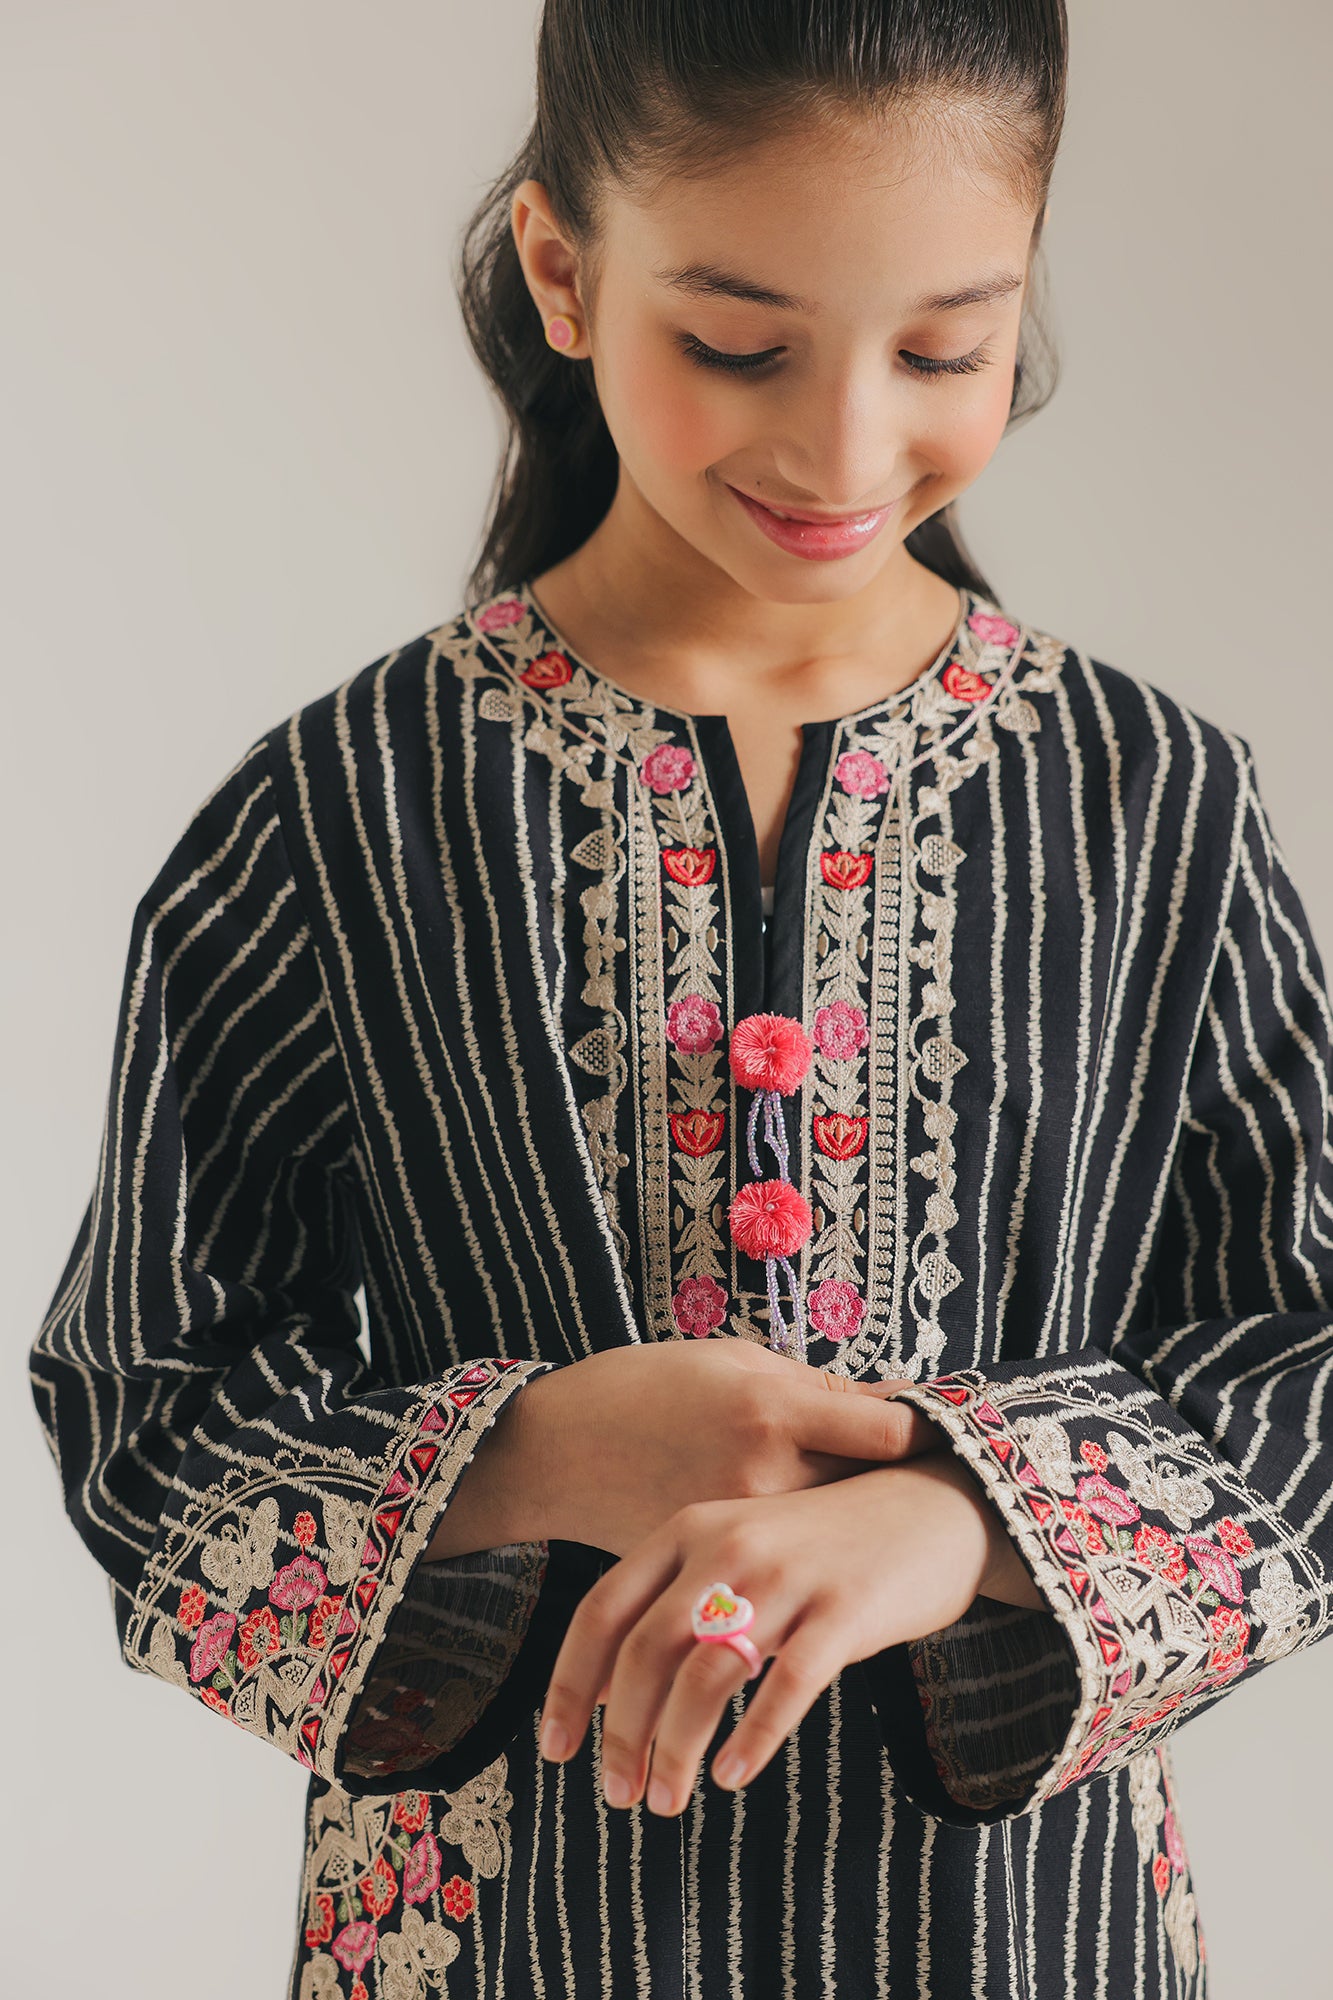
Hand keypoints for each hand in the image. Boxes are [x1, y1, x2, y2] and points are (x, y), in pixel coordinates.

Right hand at [488, 1342, 944, 1555]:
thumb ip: (812, 1386)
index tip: (947, 1426)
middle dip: (903, 1484)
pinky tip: (824, 1547)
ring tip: (891, 1514)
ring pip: (833, 1537)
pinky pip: (784, 1567)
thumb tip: (895, 1402)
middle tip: (942, 1477)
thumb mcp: (730, 1361)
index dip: (929, 1427)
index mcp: (772, 1409)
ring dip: (862, 1525)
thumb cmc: (644, 1386)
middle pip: (873, 1490)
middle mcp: (766, 1474)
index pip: (891, 1428)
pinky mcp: (716, 1571)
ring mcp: (741, 1532)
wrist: (553, 1451)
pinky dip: (808, 1556)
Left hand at [537, 1448, 1038, 1813]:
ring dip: (677, 1750)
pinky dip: (753, 1740)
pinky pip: (788, 1685)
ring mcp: (788, 1576)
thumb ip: (673, 1601)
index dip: (569, 1685)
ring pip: (707, 1676)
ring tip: (667, 1800)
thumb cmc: (822, 1541)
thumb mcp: (737, 1550)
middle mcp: (730, 1546)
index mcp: (689, 1529)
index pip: (603, 1611)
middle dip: (622, 1734)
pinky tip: (732, 1777)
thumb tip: (604, 1693)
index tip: (554, 1749)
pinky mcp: (846, 1610)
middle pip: (646, 1652)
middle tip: (616, 1794)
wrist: (933, 1502)